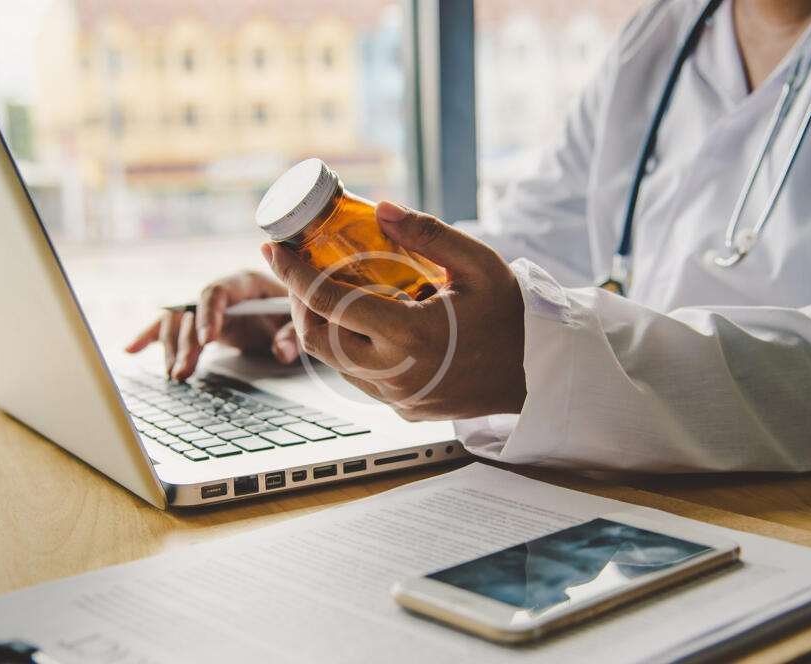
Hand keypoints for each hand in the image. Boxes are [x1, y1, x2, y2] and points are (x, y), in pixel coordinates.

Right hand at [125, 271, 297, 379]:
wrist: (292, 313)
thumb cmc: (296, 312)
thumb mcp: (300, 322)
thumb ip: (293, 335)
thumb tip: (281, 352)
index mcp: (245, 283)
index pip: (218, 292)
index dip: (209, 314)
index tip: (207, 339)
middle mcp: (221, 293)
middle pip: (192, 311)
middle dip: (186, 342)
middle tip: (184, 371)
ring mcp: (208, 308)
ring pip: (178, 322)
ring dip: (172, 349)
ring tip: (175, 375)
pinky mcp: (200, 323)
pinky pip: (171, 327)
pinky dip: (150, 337)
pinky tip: (131, 350)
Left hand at [262, 201, 525, 420]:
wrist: (536, 375)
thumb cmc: (511, 316)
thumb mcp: (479, 264)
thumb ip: (427, 233)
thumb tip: (381, 209)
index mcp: (411, 336)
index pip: (330, 302)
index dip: (293, 273)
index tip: (273, 249)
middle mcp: (395, 373)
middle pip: (317, 338)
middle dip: (298, 302)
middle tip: (299, 272)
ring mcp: (396, 397)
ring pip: (333, 361)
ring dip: (322, 325)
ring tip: (329, 291)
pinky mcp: (402, 409)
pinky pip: (359, 377)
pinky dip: (348, 347)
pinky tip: (363, 322)